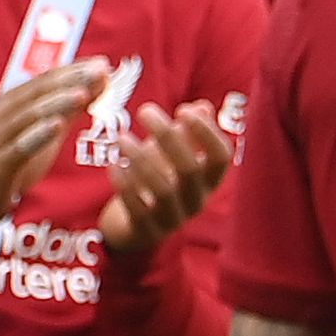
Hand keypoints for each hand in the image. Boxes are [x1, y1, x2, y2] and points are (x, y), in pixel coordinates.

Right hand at [0, 58, 105, 217]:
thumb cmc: (11, 157)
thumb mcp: (42, 131)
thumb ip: (67, 109)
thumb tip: (96, 85)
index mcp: (14, 104)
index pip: (45, 80)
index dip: (73, 70)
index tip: (101, 63)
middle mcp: (4, 115)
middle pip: (37, 92)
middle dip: (69, 80)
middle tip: (97, 71)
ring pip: (28, 115)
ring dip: (56, 102)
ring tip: (81, 93)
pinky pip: (20, 146)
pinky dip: (38, 134)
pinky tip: (56, 125)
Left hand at [100, 98, 233, 250]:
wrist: (136, 226)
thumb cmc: (158, 180)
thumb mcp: (173, 155)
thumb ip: (188, 134)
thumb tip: (201, 106)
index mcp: (208, 180)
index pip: (221, 157)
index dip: (206, 132)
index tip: (182, 109)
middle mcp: (196, 200)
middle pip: (189, 168)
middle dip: (168, 137)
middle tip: (144, 110)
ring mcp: (173, 218)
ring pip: (163, 189)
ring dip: (141, 159)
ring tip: (121, 137)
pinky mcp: (146, 230)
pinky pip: (138, 209)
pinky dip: (125, 185)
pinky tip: (114, 165)